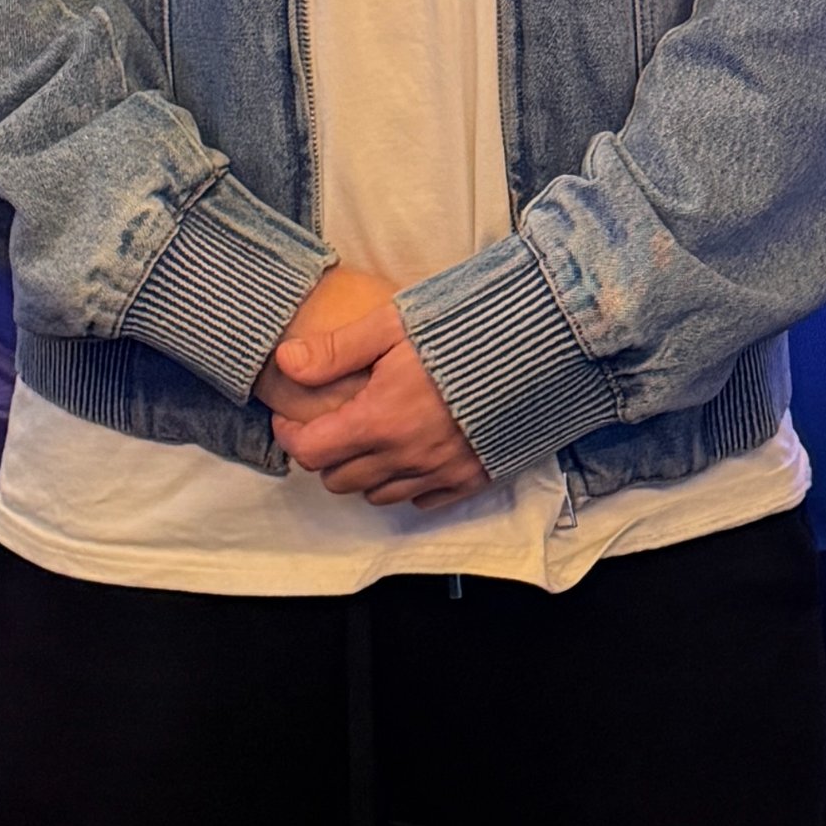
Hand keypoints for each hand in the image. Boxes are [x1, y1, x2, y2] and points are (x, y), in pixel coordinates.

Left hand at [259, 281, 490, 509]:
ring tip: (370, 439)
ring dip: (363, 471)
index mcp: (378, 420)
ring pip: (377, 494)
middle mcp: (405, 456)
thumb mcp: (392, 325)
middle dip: (325, 454)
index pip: (311, 451)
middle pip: (338, 479)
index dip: (290, 435)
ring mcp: (440, 472)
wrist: (538, 348)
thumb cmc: (463, 329)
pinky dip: (406, 483)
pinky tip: (411, 454)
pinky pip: (422, 499)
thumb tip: (286, 362)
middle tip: (331, 424)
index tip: (291, 416)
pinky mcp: (471, 478)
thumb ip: (336, 349)